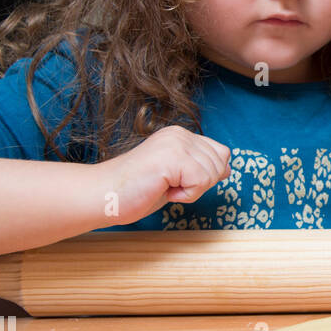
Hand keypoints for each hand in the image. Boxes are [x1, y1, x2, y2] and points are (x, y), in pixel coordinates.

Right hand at [95, 125, 231, 224]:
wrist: (103, 195)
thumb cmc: (136, 190)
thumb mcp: (176, 176)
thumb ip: (200, 168)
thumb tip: (228, 167)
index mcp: (181, 135)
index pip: (221, 153)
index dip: (206, 175)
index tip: (177, 181)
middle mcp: (180, 134)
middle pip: (221, 165)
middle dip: (199, 185)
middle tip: (168, 186)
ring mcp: (176, 143)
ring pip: (212, 174)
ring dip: (190, 191)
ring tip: (163, 187)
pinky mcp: (171, 157)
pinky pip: (201, 182)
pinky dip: (186, 195)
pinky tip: (163, 190)